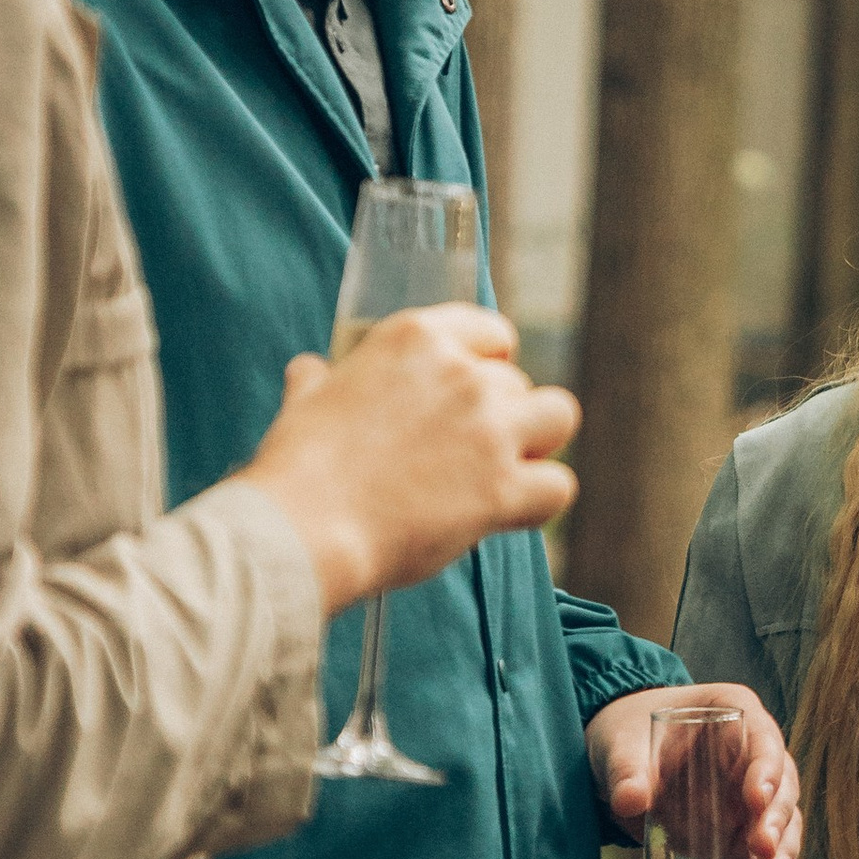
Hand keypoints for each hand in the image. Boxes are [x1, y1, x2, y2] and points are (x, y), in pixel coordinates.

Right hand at [243, 306, 579, 618]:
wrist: (302, 527)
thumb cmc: (299, 469)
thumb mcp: (305, 401)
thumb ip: (321, 380)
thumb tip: (310, 370)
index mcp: (415, 338)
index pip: (491, 331)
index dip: (489, 363)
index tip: (475, 392)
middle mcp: (462, 373)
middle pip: (518, 383)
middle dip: (500, 417)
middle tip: (463, 455)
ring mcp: (488, 428)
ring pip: (558, 415)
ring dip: (537, 444)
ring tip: (500, 473)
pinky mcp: (503, 486)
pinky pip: (559, 485)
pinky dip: (540, 502)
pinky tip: (508, 514)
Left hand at [591, 685, 800, 858]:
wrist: (622, 758)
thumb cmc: (626, 734)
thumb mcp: (619, 746)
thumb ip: (626, 770)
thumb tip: (629, 801)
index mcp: (734, 713)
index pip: (763, 738)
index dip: (766, 769)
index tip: (756, 799)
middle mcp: (754, 752)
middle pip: (782, 785)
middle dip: (776, 820)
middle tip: (761, 849)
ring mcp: (750, 792)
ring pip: (782, 823)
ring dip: (780, 854)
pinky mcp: (740, 827)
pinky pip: (761, 853)